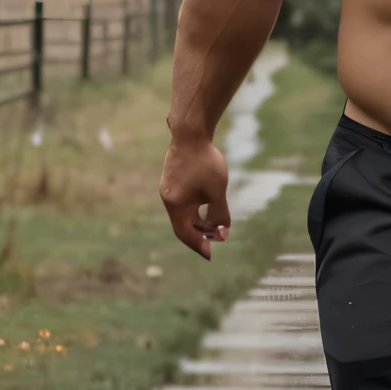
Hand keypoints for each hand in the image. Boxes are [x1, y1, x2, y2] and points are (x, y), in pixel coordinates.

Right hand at [160, 138, 230, 258]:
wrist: (190, 134)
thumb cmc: (205, 164)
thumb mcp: (217, 192)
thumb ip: (219, 214)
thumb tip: (222, 233)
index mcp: (176, 206)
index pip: (185, 233)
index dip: (198, 245)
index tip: (210, 255)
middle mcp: (168, 199)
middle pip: (182, 225)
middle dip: (199, 235)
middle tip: (214, 242)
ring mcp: (168, 188)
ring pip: (182, 213)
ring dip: (197, 221)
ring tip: (213, 226)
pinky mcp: (172, 179)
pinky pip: (182, 201)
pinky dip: (194, 209)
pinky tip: (206, 205)